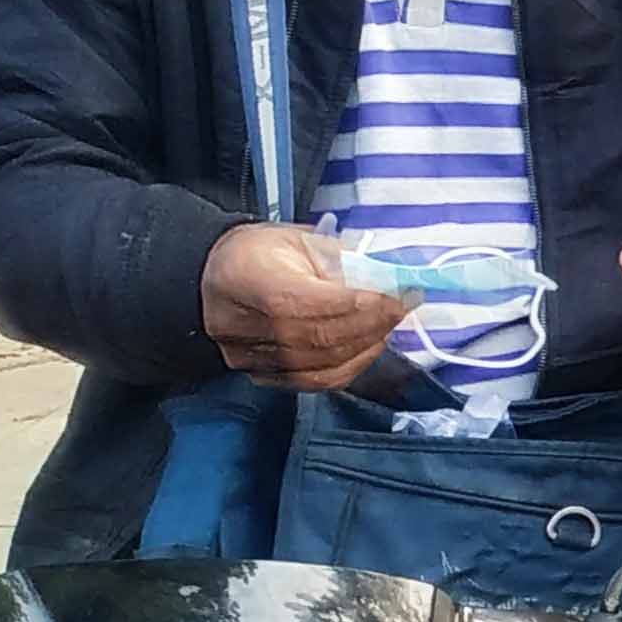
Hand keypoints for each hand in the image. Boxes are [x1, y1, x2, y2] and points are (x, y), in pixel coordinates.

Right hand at [201, 223, 412, 389]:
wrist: (220, 275)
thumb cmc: (264, 252)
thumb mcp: (303, 240)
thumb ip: (344, 260)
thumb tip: (392, 280)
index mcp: (243, 277)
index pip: (301, 301)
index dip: (354, 303)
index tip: (394, 294)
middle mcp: (236, 322)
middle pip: (314, 336)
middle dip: (369, 323)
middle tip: (401, 306)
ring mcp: (245, 354)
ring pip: (318, 363)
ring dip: (365, 344)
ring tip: (387, 322)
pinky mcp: (259, 374)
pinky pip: (314, 381)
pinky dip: (351, 366)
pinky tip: (369, 345)